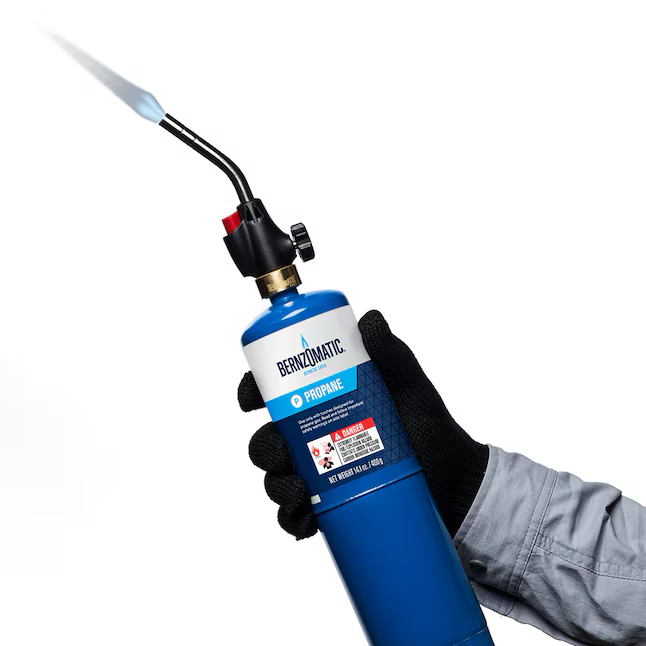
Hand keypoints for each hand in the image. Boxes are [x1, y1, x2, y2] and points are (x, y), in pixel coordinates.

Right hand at [238, 310, 488, 538]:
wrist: (455, 479)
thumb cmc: (428, 426)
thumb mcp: (410, 386)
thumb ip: (392, 353)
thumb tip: (371, 319)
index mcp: (321, 401)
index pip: (275, 391)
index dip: (252, 390)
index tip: (250, 399)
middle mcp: (313, 436)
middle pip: (265, 439)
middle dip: (263, 446)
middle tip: (283, 450)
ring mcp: (319, 473)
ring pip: (275, 479)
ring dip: (276, 485)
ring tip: (299, 490)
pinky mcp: (328, 506)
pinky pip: (295, 515)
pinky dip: (292, 520)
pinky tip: (305, 521)